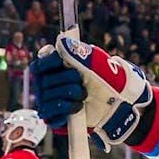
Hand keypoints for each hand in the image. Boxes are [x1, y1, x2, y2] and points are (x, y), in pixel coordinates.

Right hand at [30, 34, 151, 150]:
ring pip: (49, 97)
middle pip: (46, 80)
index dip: (50, 61)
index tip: (61, 61)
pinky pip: (51, 112)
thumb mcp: (94, 60)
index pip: (41, 62)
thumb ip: (77, 50)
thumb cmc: (105, 78)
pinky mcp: (53, 117)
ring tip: (83, 95)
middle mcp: (47, 83)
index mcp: (54, 66)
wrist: (117, 103)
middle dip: (68, 80)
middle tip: (81, 81)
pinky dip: (67, 108)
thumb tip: (61, 41)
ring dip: (71, 94)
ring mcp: (48, 101)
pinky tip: (78, 107)